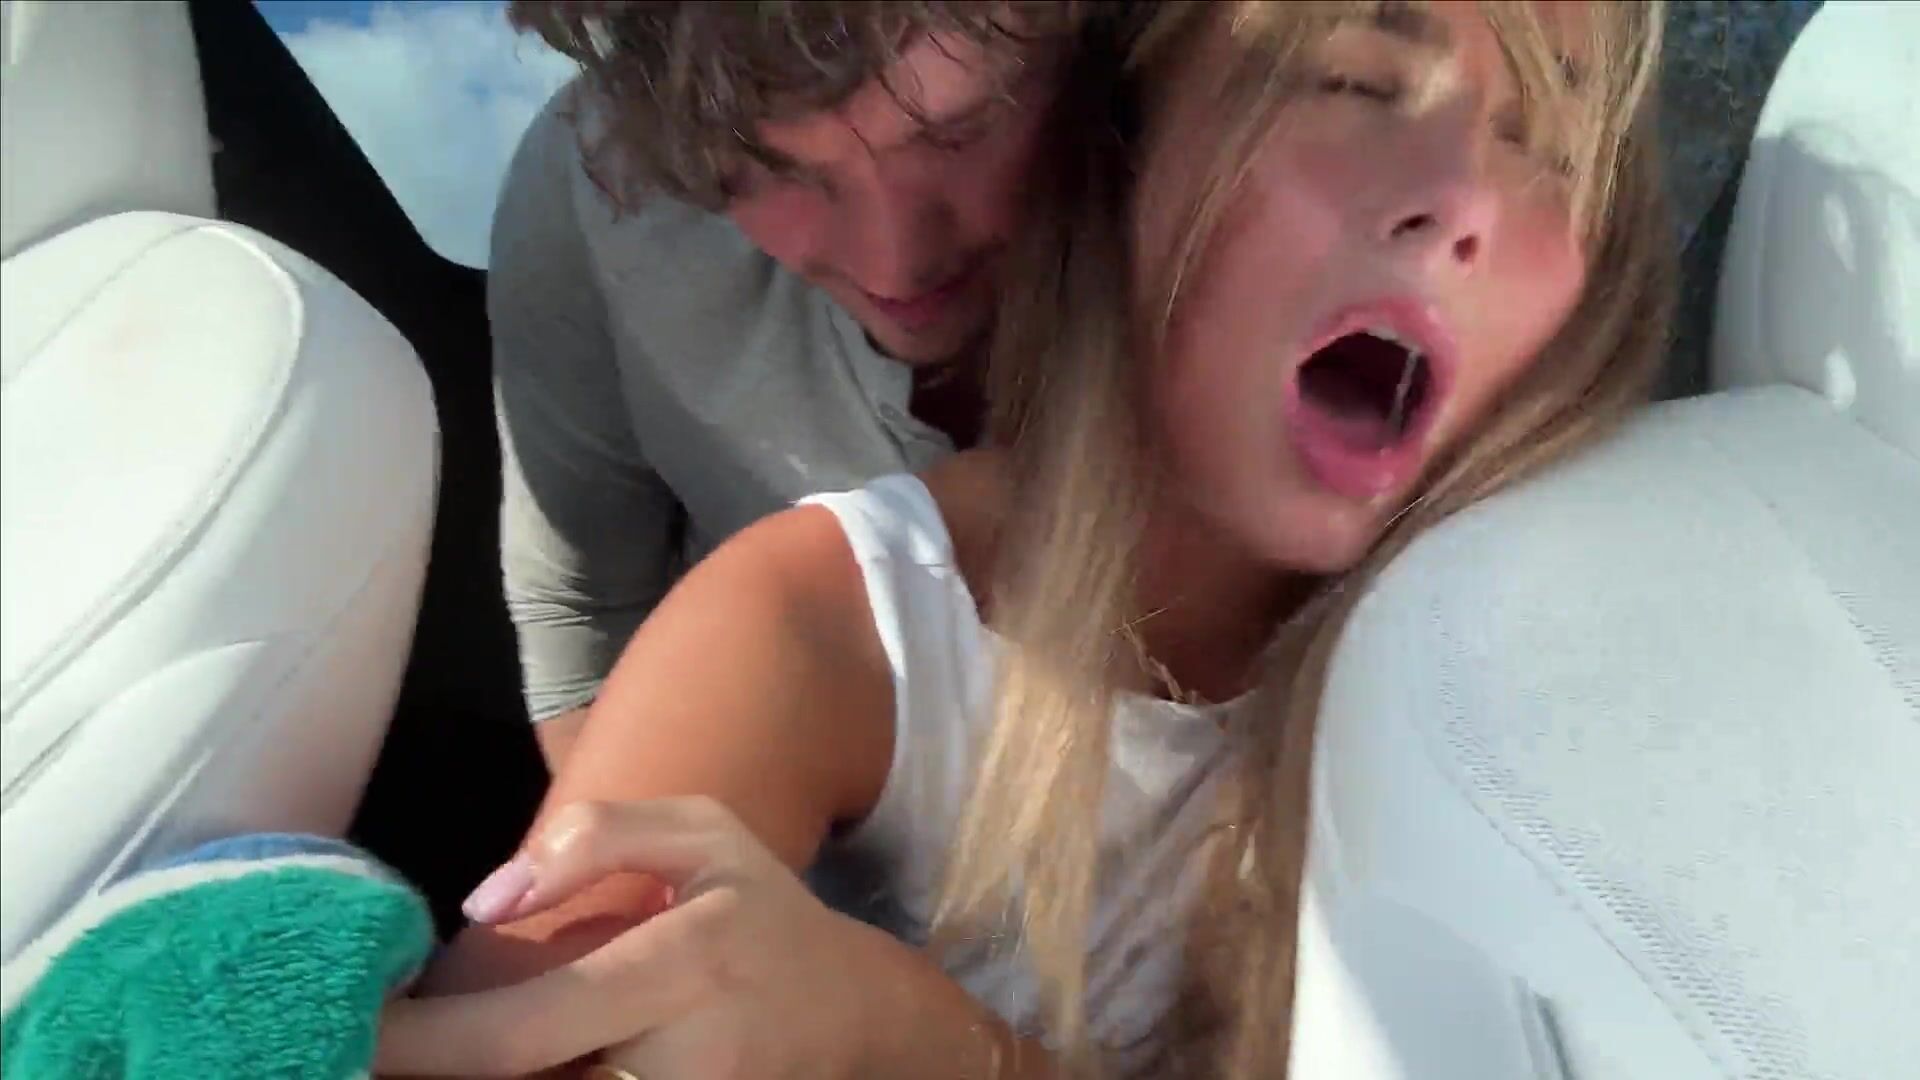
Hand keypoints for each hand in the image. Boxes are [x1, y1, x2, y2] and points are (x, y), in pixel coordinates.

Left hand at [375, 797, 902, 1078]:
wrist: (856, 1017)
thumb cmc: (765, 914)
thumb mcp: (706, 833)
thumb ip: (599, 837)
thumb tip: (485, 901)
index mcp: (686, 962)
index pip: (525, 1028)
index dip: (425, 1043)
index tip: (355, 1031)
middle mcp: (684, 1059)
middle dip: (434, 1072)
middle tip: (358, 1053)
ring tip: (425, 1053)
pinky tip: (501, 1066)